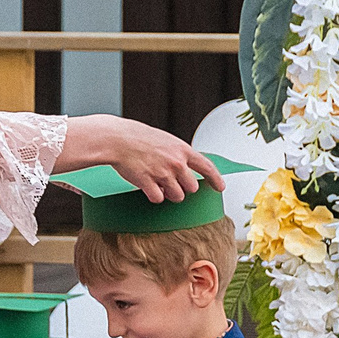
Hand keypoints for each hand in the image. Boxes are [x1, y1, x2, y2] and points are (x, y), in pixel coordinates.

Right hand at [59, 115, 219, 203]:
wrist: (118, 139)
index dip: (216, 179)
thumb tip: (188, 167)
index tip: (220, 187)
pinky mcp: (149, 183)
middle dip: (183, 188)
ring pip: (177, 196)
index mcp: (182, 150)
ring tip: (158, 183)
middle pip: (192, 188)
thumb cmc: (139, 138)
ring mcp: (163, 174)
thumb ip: (179, 154)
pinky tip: (148, 187)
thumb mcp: (166, 141)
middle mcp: (176, 163)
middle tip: (171, 182)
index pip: (207, 167)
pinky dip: (154, 196)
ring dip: (169, 194)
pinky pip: (159, 199)